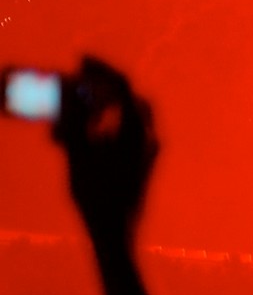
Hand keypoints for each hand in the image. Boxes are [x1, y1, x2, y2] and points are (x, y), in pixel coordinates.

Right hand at [55, 57, 157, 244]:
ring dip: (93, 114)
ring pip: (121, 118)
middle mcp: (149, 137)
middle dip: (96, 90)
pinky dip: (98, 131)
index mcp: (138, 130)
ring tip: (61, 127)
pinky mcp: (140, 163)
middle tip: (71, 84)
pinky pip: (120, 136)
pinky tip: (73, 143)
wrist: (117, 234)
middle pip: (125, 99)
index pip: (123, 86)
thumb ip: (72, 115)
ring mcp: (147, 150)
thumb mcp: (76, 151)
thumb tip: (64, 83)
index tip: (78, 59)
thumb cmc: (96, 196)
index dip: (101, 69)